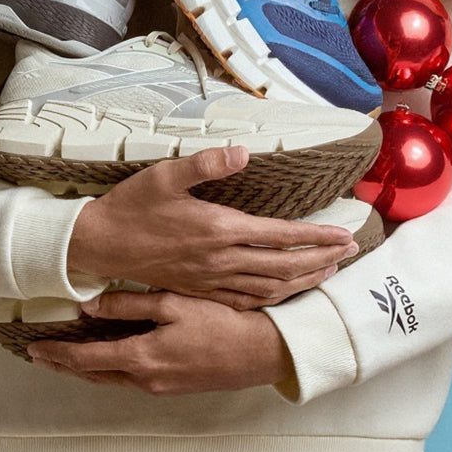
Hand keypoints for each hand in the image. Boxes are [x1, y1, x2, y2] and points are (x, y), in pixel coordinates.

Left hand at [28, 290, 291, 393]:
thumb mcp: (172, 303)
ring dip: (86, 367)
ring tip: (67, 355)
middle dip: (64, 364)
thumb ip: (129, 304)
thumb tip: (88, 305)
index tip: (33, 346)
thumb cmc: (220, 322)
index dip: (56, 352)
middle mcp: (146, 379)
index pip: (85, 358)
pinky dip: (110, 367)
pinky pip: (130, 378)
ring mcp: (161, 386)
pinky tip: (110, 355)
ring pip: (111, 378)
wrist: (260, 352)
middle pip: (93, 373)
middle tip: (40, 354)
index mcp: (141, 358)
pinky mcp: (174, 385)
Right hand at [67, 146, 358, 308]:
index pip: (280, 235)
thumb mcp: (166, 175)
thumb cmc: (132, 206)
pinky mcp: (199, 290)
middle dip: (321, 259)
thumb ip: (206, 163)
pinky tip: (282, 293)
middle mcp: (220, 260)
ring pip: (269, 287)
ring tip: (327, 273)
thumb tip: (243, 152)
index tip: (344, 234)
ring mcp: (211, 280)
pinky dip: (273, 297)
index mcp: (219, 230)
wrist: (100, 245)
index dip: (316, 236)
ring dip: (303, 280)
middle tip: (351, 253)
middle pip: (284, 265)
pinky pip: (246, 300)